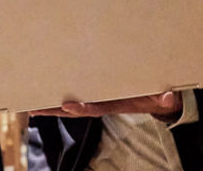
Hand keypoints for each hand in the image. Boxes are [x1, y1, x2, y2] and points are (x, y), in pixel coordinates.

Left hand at [31, 90, 181, 120]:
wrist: (162, 102)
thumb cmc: (161, 98)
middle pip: (77, 109)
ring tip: (33, 104)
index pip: (97, 108)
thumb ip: (165, 99)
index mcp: (117, 104)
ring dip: (54, 105)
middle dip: (56, 109)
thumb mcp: (165, 98)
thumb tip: (168, 97)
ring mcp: (100, 100)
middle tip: (35, 108)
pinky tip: (49, 93)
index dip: (82, 108)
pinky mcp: (100, 94)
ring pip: (73, 104)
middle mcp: (104, 103)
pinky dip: (63, 97)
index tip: (68, 104)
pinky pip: (79, 96)